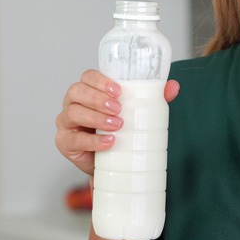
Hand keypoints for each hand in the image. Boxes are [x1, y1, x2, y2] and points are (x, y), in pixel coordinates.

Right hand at [55, 70, 179, 174]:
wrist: (113, 163)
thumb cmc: (120, 130)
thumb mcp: (136, 113)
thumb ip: (153, 98)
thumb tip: (173, 86)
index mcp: (88, 91)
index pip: (88, 77)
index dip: (100, 81)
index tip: (119, 91)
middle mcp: (73, 103)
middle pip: (76, 92)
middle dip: (97, 99)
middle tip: (119, 109)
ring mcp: (66, 123)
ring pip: (73, 113)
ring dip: (96, 118)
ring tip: (118, 125)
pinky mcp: (65, 143)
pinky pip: (74, 139)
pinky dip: (93, 141)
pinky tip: (109, 142)